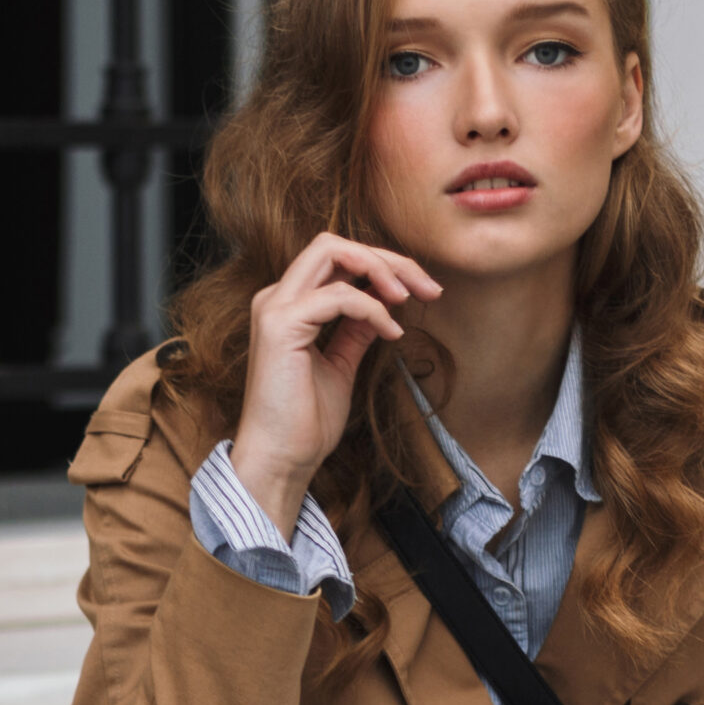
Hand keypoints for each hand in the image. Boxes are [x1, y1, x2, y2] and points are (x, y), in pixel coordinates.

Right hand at [232, 232, 439, 535]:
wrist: (282, 460)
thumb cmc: (306, 422)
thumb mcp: (341, 365)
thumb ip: (356, 330)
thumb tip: (383, 304)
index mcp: (288, 305)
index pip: (337, 259)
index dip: (384, 266)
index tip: (423, 291)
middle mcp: (276, 297)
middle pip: (336, 244)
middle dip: (389, 258)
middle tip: (428, 287)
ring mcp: (275, 308)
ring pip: (333, 252)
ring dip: (382, 270)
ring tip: (412, 299)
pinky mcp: (281, 325)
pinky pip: (338, 296)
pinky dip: (372, 309)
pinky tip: (391, 332)